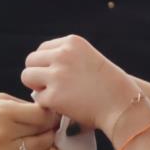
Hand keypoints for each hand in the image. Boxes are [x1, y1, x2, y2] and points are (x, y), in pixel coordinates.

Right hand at [0, 93, 57, 149]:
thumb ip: (21, 104)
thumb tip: (42, 111)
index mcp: (6, 110)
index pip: (41, 115)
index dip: (51, 115)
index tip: (51, 114)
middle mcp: (5, 130)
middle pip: (40, 131)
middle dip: (49, 128)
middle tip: (50, 125)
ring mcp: (1, 149)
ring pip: (35, 149)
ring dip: (44, 144)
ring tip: (43, 138)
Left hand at [21, 35, 138, 136]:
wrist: (122, 104)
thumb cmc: (110, 86)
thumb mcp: (91, 59)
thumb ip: (68, 58)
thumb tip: (42, 68)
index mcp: (72, 42)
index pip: (43, 48)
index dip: (46, 64)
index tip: (55, 75)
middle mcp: (62, 54)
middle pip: (31, 60)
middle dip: (38, 74)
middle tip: (50, 87)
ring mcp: (56, 75)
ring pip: (27, 77)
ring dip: (37, 87)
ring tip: (54, 96)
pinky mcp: (53, 95)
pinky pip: (37, 98)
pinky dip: (47, 104)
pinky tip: (62, 107)